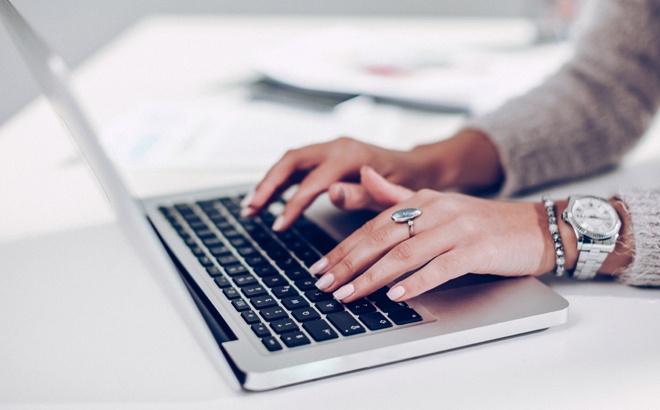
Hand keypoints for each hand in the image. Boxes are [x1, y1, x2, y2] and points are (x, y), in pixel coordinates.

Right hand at [240, 137, 426, 230]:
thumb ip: (362, 193)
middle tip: (251, 209)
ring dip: (269, 182)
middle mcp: (337, 147)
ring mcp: (330, 149)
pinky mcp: (327, 156)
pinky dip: (280, 181)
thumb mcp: (391, 191)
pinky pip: (297, 166)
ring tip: (251, 206)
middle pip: (291, 161)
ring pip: (290, 162)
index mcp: (351, 155)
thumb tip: (331, 193)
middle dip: (268, 185)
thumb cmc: (407, 181)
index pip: (313, 181)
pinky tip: (267, 198)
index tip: (279, 226)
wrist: (416, 166)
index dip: (293, 204)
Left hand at [311, 174, 554, 302]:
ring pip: (405, 253)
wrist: (535, 228)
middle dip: (348, 262)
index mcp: (423, 199)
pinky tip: (395, 295)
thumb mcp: (439, 205)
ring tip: (349, 294)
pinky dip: (415, 282)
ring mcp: (457, 229)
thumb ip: (398, 194)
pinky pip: (440, 267)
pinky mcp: (477, 249)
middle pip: (382, 237)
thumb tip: (364, 175)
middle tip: (325, 283)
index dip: (344, 246)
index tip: (321, 267)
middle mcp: (436, 210)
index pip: (373, 224)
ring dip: (372, 276)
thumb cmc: (483, 223)